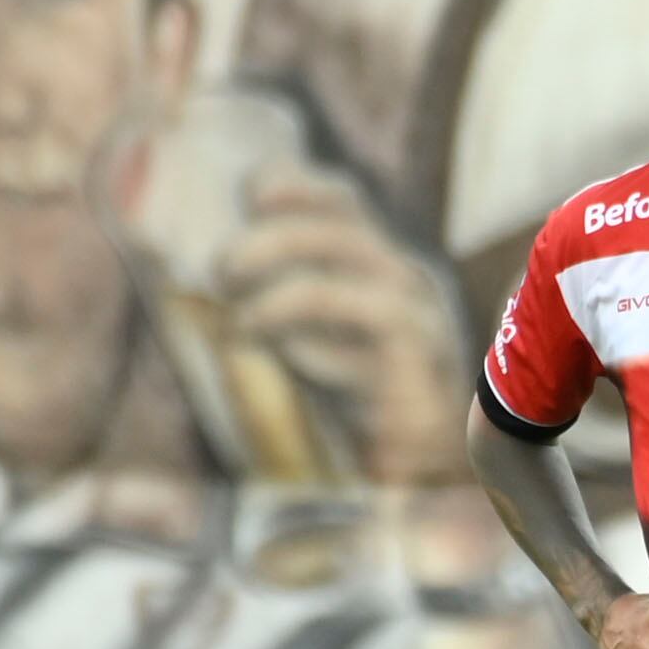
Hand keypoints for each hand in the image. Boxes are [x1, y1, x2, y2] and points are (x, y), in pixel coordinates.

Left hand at [216, 162, 470, 485]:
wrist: (438, 462)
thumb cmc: (364, 395)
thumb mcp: (318, 334)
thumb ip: (280, 297)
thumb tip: (210, 273)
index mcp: (379, 262)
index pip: (338, 200)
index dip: (289, 186)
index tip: (244, 198)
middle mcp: (403, 277)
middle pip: (335, 227)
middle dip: (267, 242)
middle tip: (223, 273)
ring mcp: (416, 318)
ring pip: (336, 282)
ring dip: (276, 297)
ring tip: (244, 321)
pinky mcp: (416, 365)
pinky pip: (357, 338)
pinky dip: (306, 345)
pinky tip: (285, 358)